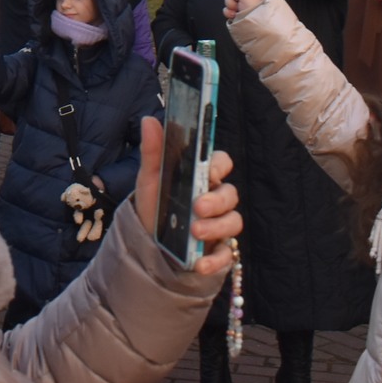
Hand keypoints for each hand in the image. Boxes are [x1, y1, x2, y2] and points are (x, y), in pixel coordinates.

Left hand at [132, 118, 240, 275]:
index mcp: (202, 177)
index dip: (218, 166)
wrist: (147, 245)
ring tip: (194, 232)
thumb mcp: (150, 180)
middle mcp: (216, 198)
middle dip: (217, 200)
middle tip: (198, 207)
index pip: (222, 162)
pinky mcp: (219, 250)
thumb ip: (153, 151)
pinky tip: (199, 263)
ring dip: (216, 228)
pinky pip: (228, 255)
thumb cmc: (154, 206)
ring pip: (234, 222)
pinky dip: (215, 260)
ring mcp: (220, 225)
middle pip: (231, 193)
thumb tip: (150, 120)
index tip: (206, 171)